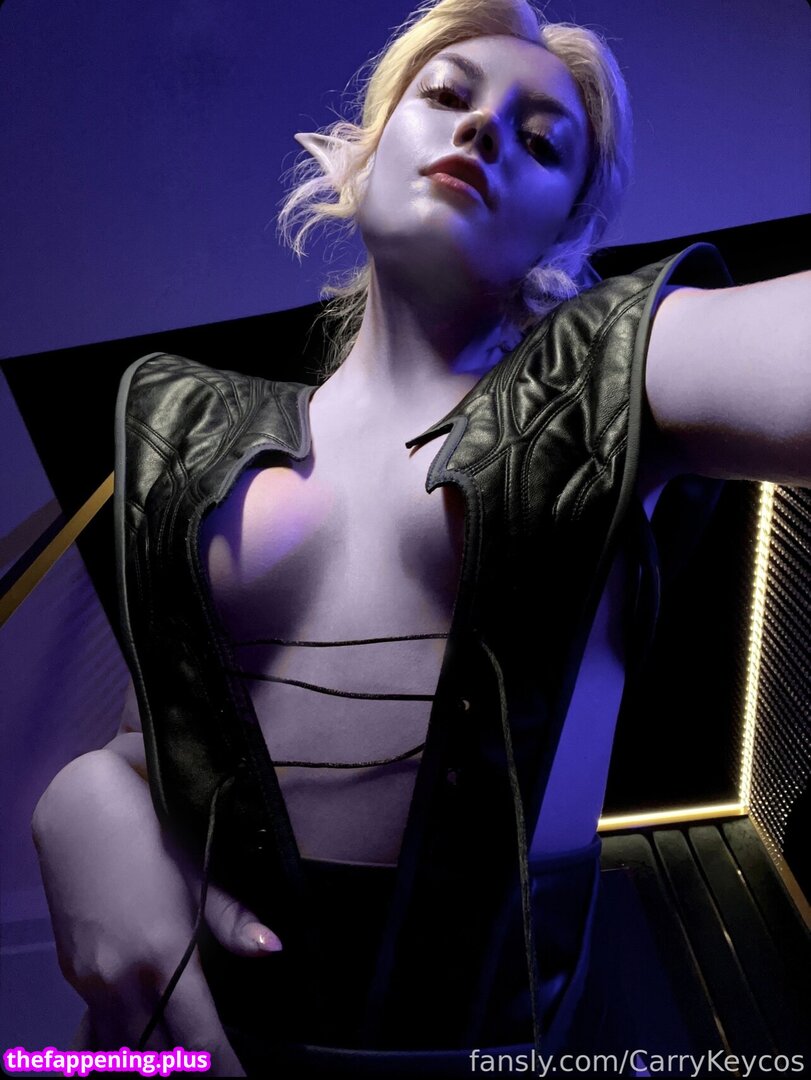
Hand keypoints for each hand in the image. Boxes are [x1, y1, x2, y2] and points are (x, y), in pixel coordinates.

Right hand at [32, 741, 280, 1076]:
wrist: (80, 809)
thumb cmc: (149, 834)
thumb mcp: (197, 872)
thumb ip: (231, 921)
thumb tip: (274, 951)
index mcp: (161, 955)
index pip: (199, 1039)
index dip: (225, 1069)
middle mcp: (120, 980)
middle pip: (159, 1056)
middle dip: (191, 1070)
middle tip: (220, 1072)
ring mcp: (89, 981)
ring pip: (123, 1051)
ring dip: (152, 1062)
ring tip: (182, 1063)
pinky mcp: (72, 974)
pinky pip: (91, 1033)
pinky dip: (115, 1050)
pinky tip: (133, 1050)